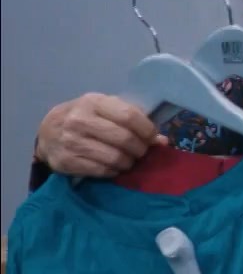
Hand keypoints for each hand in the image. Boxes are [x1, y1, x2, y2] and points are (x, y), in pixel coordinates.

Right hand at [34, 93, 164, 177]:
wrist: (48, 130)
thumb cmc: (86, 116)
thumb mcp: (106, 109)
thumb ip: (134, 119)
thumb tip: (162, 141)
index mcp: (93, 102)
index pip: (129, 116)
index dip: (147, 129)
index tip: (153, 137)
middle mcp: (79, 120)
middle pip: (124, 139)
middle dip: (140, 148)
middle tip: (141, 151)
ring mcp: (70, 142)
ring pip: (114, 158)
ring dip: (129, 162)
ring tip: (129, 159)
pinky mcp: (66, 161)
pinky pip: (101, 171)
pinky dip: (114, 171)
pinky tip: (114, 166)